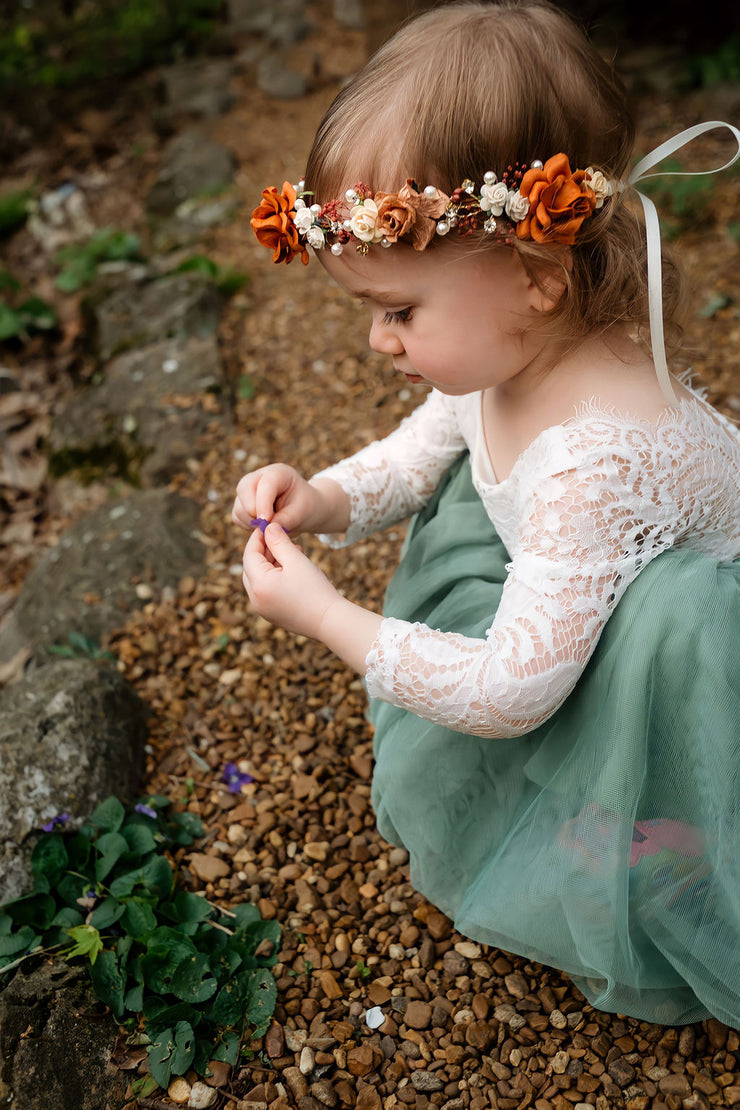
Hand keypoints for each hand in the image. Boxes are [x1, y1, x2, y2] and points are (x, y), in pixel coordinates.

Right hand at [232, 464, 348, 535]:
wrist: (303, 511)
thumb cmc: (306, 508)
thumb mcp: (302, 513)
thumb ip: (285, 520)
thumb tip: (265, 528)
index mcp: (279, 473)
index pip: (266, 483)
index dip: (263, 502)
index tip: (266, 521)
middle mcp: (259, 477)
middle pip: (244, 488)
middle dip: (253, 510)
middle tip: (267, 526)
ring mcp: (248, 490)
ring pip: (239, 506)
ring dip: (252, 521)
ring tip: (271, 526)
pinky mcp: (242, 504)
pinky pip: (237, 517)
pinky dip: (247, 526)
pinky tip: (264, 527)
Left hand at [242, 523, 341, 638]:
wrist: (330, 621)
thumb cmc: (315, 590)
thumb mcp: (296, 560)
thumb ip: (279, 542)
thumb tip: (268, 527)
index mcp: (259, 585)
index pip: (249, 555)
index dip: (257, 538)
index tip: (268, 526)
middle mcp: (255, 600)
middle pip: (251, 568)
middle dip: (264, 551)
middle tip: (279, 538)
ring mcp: (262, 609)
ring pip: (259, 579)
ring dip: (270, 564)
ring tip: (291, 552)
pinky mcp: (272, 614)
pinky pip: (266, 591)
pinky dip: (274, 577)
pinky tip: (291, 569)